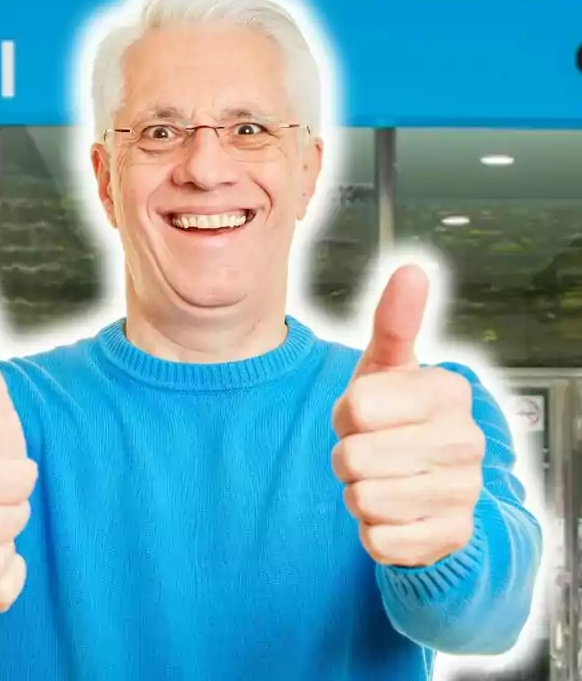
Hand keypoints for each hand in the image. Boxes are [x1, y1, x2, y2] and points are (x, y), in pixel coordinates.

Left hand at [331, 265, 484, 567]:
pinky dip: (372, 531)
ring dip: (358, 494)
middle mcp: (466, 442)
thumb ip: (393, 322)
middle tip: (370, 452)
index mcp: (449, 392)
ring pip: (363, 499)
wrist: (429, 491)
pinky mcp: (450, 539)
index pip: (354, 407)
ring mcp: (464, 494)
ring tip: (381, 481)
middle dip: (347, 457)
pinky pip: (378, 541)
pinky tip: (394, 514)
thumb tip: (410, 270)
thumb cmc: (395, 419)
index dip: (344, 414)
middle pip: (353, 457)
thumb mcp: (388, 369)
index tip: (363, 416)